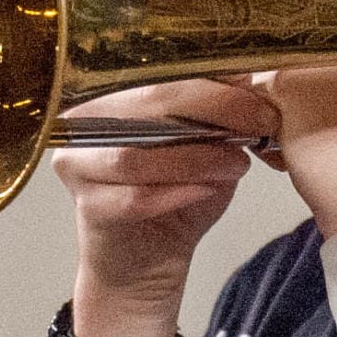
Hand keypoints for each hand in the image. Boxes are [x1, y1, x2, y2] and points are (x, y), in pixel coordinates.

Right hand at [52, 77, 276, 336]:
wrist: (145, 264)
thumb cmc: (174, 198)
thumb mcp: (205, 146)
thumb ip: (216, 111)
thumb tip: (244, 72)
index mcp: (109, 97)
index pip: (159, 74)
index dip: (213, 81)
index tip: (259, 93)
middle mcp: (82, 123)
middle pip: (147, 103)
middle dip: (213, 109)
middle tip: (258, 123)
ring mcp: (77, 165)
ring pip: (139, 154)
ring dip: (197, 157)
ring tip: (237, 164)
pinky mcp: (87, 207)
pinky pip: (135, 197)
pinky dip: (179, 193)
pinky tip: (210, 192)